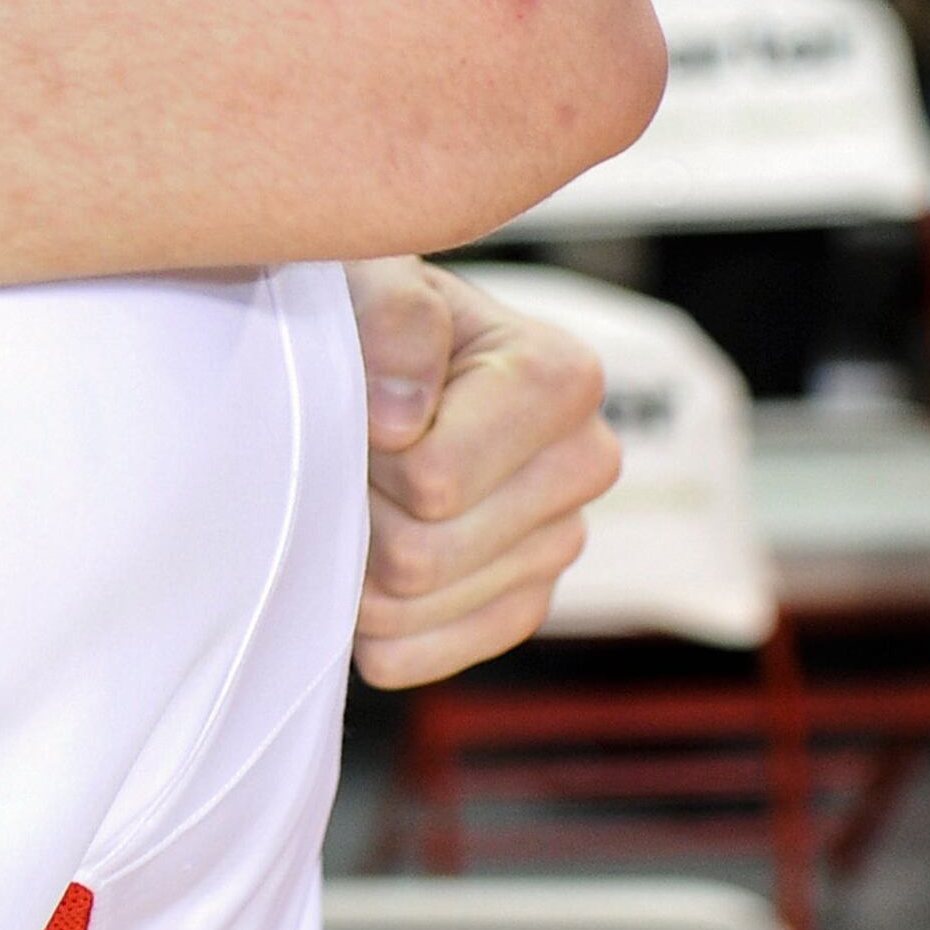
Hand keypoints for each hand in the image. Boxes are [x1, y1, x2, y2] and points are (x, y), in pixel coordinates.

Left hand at [348, 258, 618, 688]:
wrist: (362, 353)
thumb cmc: (360, 307)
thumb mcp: (362, 274)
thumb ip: (388, 315)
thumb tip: (404, 417)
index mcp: (561, 377)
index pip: (434, 480)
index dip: (364, 451)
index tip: (353, 403)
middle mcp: (587, 462)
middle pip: (423, 554)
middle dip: (353, 506)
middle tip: (342, 452)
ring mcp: (559, 541)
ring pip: (415, 607)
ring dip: (351, 558)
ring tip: (350, 488)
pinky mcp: (520, 600)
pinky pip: (424, 655)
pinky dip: (367, 622)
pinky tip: (353, 566)